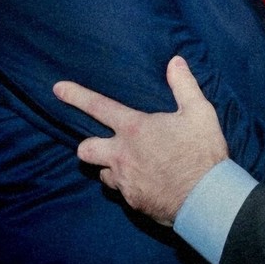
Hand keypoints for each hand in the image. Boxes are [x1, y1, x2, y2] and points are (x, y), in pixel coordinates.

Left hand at [53, 56, 227, 225]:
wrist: (206, 198)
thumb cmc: (202, 152)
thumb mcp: (199, 112)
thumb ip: (184, 85)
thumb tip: (175, 62)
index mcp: (134, 129)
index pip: (98, 107)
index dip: (76, 96)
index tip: (57, 89)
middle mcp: (122, 154)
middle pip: (85, 149)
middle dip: (89, 146)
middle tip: (104, 145)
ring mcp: (125, 180)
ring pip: (102, 174)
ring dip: (111, 168)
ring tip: (131, 165)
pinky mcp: (132, 201)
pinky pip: (121, 192)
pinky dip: (128, 186)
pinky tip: (146, 184)